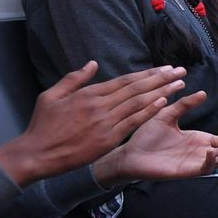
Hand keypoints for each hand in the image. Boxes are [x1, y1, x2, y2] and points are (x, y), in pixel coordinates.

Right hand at [0, 64, 185, 184]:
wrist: (38, 153)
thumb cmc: (43, 125)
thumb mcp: (51, 95)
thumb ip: (74, 79)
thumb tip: (92, 64)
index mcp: (88, 94)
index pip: (124, 80)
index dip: (147, 73)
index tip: (164, 67)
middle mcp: (99, 105)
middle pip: (136, 88)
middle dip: (161, 78)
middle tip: (180, 70)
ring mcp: (105, 122)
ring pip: (138, 103)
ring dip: (161, 92)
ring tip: (179, 83)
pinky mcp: (107, 139)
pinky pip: (132, 123)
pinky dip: (148, 112)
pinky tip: (163, 103)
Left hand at [92, 92, 217, 185]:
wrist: (130, 152)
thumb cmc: (146, 135)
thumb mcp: (167, 115)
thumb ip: (184, 105)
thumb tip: (203, 93)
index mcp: (199, 139)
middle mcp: (200, 152)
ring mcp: (195, 162)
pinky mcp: (186, 171)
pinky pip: (204, 169)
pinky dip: (210, 162)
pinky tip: (210, 152)